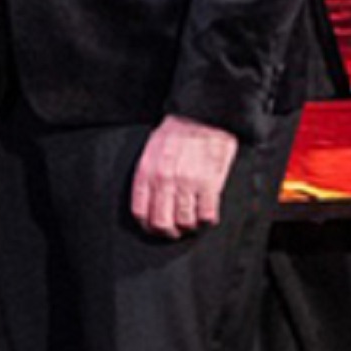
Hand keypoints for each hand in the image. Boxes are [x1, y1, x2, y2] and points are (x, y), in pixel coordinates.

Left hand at [128, 114, 238, 239]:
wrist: (203, 117)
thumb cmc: (176, 132)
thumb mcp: (150, 150)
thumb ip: (147, 175)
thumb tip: (146, 200)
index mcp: (147, 172)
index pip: (140, 212)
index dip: (147, 226)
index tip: (154, 228)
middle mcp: (164, 181)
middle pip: (162, 223)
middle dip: (168, 233)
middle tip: (175, 232)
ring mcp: (187, 183)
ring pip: (185, 222)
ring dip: (189, 227)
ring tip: (192, 223)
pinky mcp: (209, 184)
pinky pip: (207, 215)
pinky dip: (207, 221)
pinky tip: (206, 216)